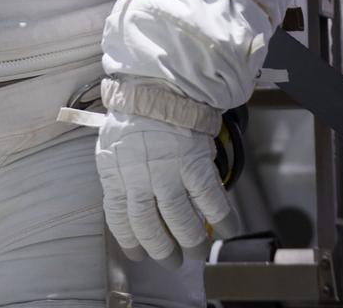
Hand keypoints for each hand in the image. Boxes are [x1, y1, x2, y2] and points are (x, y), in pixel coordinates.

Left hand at [96, 111, 237, 266]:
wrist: (158, 81)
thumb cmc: (135, 111)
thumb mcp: (114, 143)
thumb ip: (121, 172)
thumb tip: (131, 201)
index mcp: (114, 170)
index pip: (119, 218)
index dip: (130, 241)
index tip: (138, 254)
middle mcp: (138, 177)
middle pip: (149, 228)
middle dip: (162, 250)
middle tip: (173, 260)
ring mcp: (167, 172)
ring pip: (181, 222)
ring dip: (192, 241)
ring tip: (197, 250)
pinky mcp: (193, 164)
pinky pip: (211, 202)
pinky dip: (222, 219)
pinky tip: (228, 228)